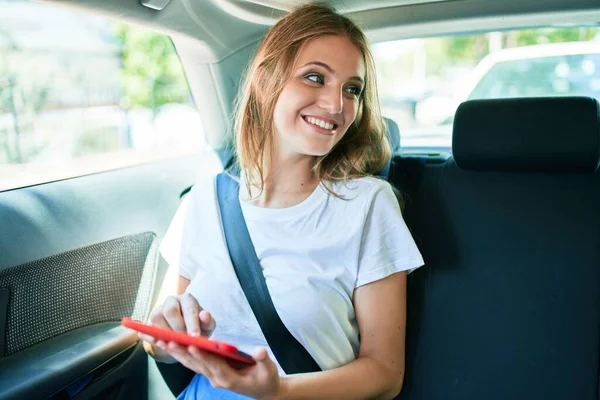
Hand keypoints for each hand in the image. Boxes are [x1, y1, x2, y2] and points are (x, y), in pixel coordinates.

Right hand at [139, 293, 215, 358]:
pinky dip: (151, 336)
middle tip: (184, 341)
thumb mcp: (207, 326)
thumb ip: (208, 321)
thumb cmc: (199, 327)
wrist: (184, 333)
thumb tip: (204, 315)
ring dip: (165, 333)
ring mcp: (159, 309)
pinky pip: (147, 328)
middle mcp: (172, 301)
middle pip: (170, 310)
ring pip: (157, 318)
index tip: (195, 337)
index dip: (192, 323)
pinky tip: (159, 343)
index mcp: (187, 299)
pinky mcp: (149, 321)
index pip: (189, 309)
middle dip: (177, 327)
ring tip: (174, 344)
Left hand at [156, 342, 280, 399]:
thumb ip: (262, 359)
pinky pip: (192, 363)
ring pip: (190, 363)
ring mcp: (211, 376)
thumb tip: (260, 351)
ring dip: (175, 352)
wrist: (264, 391)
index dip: (202, 354)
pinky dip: (180, 353)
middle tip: (165, 340)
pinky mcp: (210, 372)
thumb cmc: (266, 378)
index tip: (191, 344)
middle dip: (180, 351)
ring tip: (160, 340)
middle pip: (195, 363)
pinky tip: (169, 344)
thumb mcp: (268, 369)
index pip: (213, 364)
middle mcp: (216, 378)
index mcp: (229, 378)